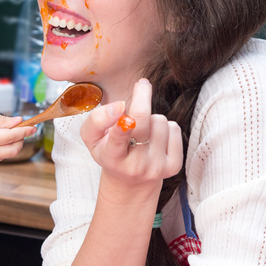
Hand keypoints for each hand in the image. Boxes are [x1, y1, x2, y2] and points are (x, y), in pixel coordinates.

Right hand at [80, 79, 182, 195]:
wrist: (130, 181)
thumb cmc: (108, 151)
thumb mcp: (92, 138)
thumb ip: (97, 120)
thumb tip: (119, 107)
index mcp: (112, 158)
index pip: (117, 140)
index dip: (121, 125)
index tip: (122, 109)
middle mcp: (135, 166)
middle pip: (144, 123)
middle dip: (142, 98)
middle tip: (141, 84)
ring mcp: (156, 167)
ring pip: (160, 122)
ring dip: (151, 118)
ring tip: (143, 131)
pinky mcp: (174, 166)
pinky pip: (174, 129)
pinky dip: (165, 127)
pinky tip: (155, 137)